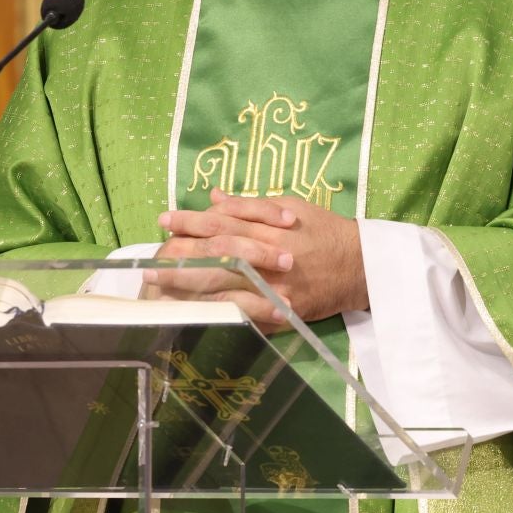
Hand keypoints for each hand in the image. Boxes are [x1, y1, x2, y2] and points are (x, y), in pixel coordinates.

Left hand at [145, 190, 366, 328]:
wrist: (361, 267)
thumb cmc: (323, 230)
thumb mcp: (290, 206)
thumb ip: (249, 205)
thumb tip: (213, 197)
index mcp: (271, 228)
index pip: (222, 223)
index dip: (190, 221)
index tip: (164, 220)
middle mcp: (270, 258)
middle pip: (218, 255)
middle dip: (181, 254)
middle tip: (151, 256)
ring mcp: (276, 288)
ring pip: (226, 286)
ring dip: (190, 286)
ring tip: (160, 284)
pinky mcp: (282, 312)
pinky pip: (246, 315)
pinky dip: (219, 313)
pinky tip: (194, 312)